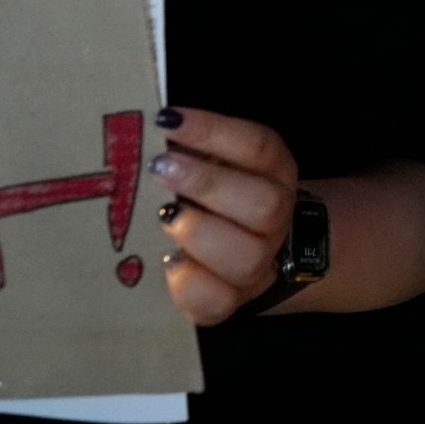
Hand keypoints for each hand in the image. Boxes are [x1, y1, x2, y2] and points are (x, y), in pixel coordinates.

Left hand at [152, 107, 300, 326]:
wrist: (244, 251)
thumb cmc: (211, 195)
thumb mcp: (210, 161)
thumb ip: (189, 145)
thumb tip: (149, 129)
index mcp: (274, 174)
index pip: (259, 147)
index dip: (214, 132)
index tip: (166, 120)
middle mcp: (275, 221)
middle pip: (265, 206)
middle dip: (209, 184)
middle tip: (161, 168)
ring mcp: (256, 266)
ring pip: (246, 257)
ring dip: (200, 233)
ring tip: (164, 216)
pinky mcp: (227, 303)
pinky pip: (217, 303)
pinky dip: (189, 283)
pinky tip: (168, 261)